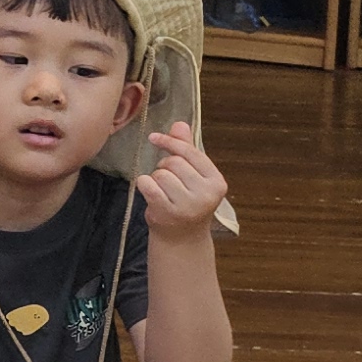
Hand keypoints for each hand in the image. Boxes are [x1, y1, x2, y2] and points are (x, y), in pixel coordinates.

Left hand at [136, 123, 229, 238]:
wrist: (182, 237)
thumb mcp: (193, 176)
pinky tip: (151, 194)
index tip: (154, 138)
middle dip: (164, 167)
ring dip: (155, 179)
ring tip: (163, 192)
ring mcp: (188, 205)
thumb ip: (187, 149)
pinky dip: (144, 185)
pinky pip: (147, 184)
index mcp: (217, 182)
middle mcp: (206, 194)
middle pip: (173, 162)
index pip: (191, 152)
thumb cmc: (187, 201)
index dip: (170, 142)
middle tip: (167, 181)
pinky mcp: (168, 212)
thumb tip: (179, 123)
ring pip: (160, 173)